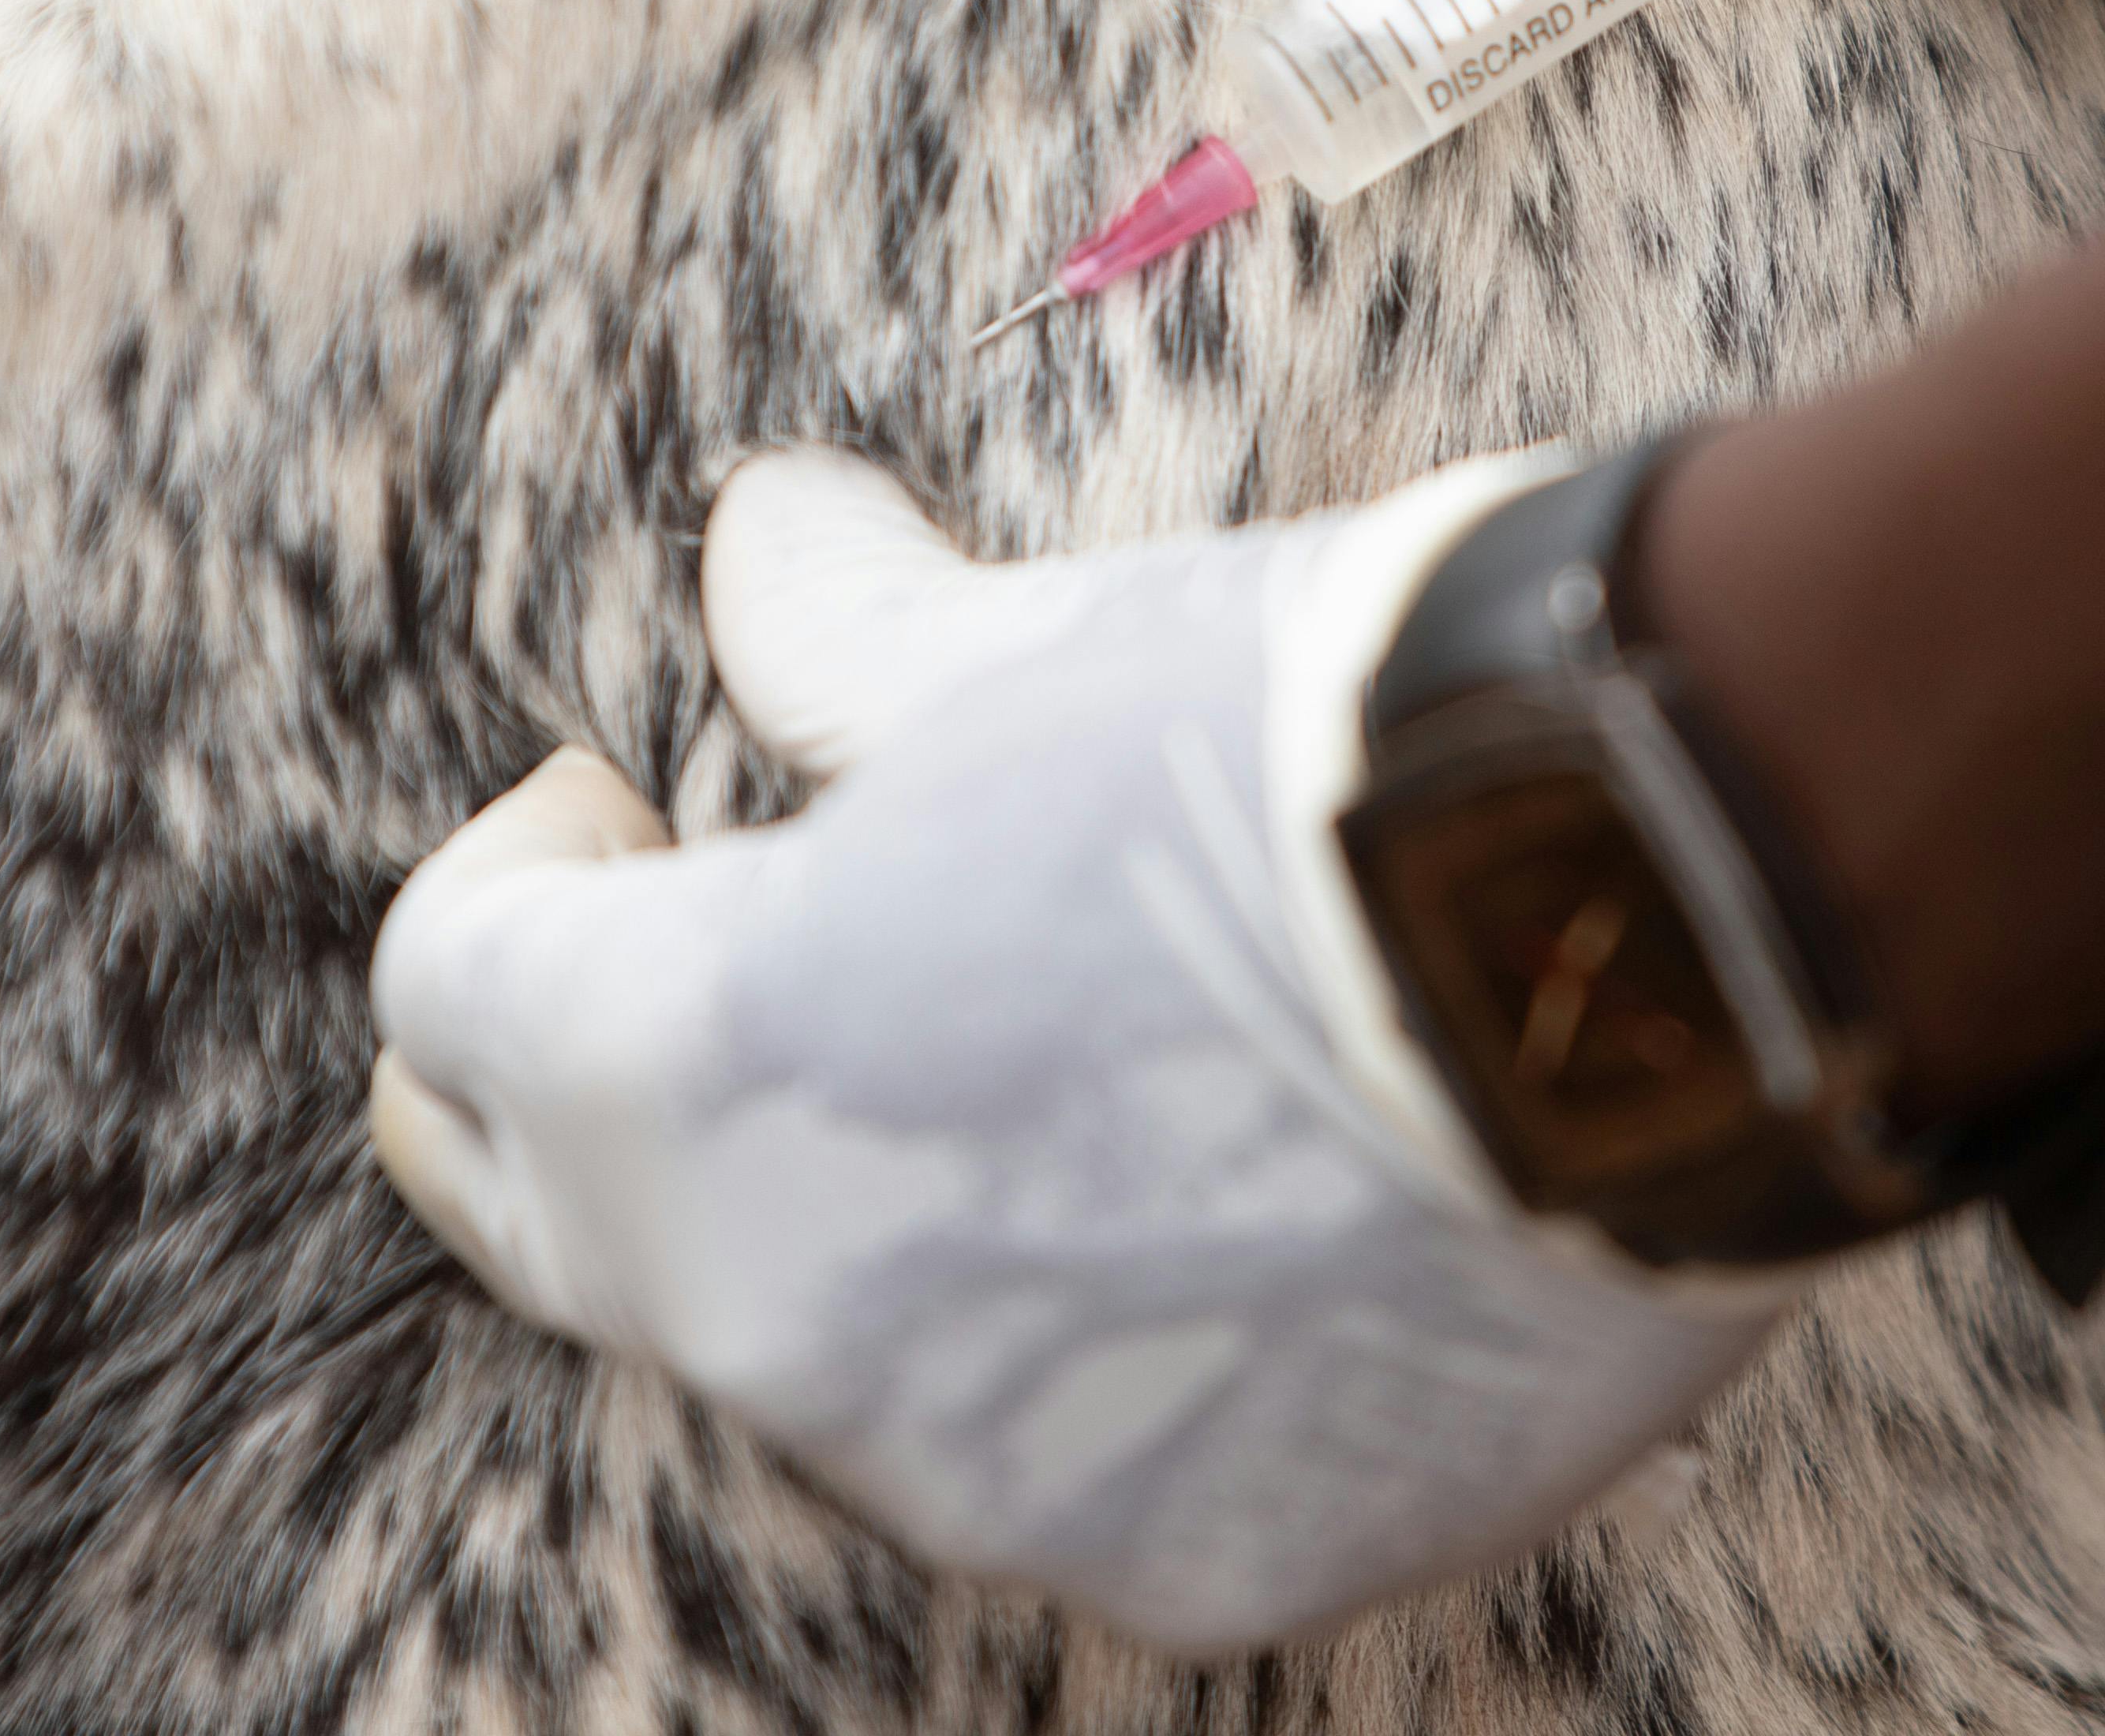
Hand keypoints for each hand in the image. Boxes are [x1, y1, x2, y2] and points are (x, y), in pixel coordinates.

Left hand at [362, 452, 1784, 1650]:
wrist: (1656, 914)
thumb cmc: (1301, 744)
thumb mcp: (1023, 645)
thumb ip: (836, 638)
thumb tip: (763, 546)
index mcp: (686, 1076)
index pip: (448, 997)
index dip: (515, 870)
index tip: (617, 806)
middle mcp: (791, 1329)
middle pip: (568, 1224)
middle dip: (593, 1085)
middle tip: (700, 944)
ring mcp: (996, 1480)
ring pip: (831, 1354)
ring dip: (864, 1218)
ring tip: (1034, 1051)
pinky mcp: (1204, 1558)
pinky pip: (1063, 1453)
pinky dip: (1087, 1339)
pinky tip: (1217, 1189)